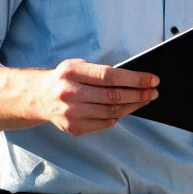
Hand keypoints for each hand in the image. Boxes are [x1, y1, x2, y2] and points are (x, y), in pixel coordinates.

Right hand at [35, 60, 158, 135]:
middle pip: (113, 96)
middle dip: (139, 94)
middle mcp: (69, 93)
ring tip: (144, 100)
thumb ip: (100, 72)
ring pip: (112, 112)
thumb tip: (134, 79)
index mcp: (71, 72)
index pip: (110, 76)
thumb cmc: (65, 79)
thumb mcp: (77, 66)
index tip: (152, 80)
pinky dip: (118, 116)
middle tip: (153, 92)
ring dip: (133, 106)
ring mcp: (71, 113)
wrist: (38, 97)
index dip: (135, 79)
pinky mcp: (73, 127)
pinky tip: (126, 109)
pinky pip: (104, 123)